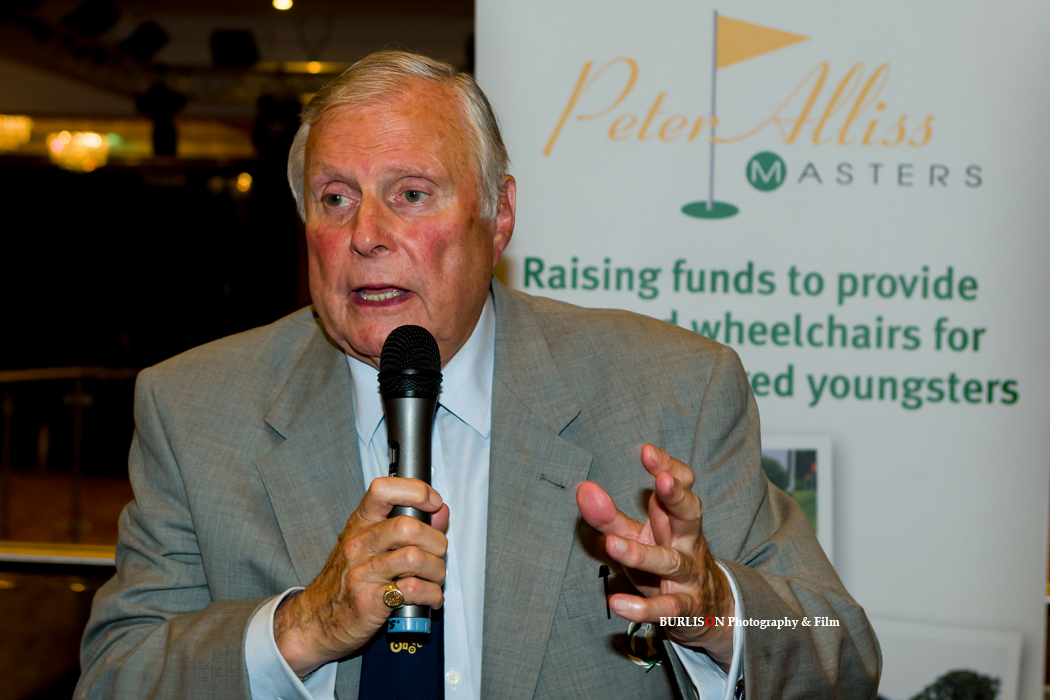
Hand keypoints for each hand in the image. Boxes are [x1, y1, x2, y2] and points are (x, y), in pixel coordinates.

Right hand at [273, 477, 449, 675]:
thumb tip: (440, 512)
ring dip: (436, 570)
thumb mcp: (370, 544)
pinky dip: (432, 594)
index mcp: (361, 524)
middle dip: (436, 541)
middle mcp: (360, 544)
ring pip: (414, 558)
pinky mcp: (369, 601)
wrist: (314, 620)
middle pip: (408, 527)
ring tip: (434, 578)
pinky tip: (430, 597)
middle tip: (437, 554)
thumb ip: (406, 525)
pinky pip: (413, 590)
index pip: (384, 490)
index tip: (433, 503)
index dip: (416, 491)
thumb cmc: (346, 580)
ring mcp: (362, 572)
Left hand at [576, 444, 734, 666]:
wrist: (710, 609)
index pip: (681, 485)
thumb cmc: (666, 559)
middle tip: (661, 481)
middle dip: (676, 496)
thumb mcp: (637, 536)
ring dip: (641, 554)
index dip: (668, 467)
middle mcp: (686, 541)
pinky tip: (618, 603)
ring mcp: (688, 575)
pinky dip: (643, 607)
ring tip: (612, 544)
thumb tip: (583, 489)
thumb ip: (608, 515)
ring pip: (670, 561)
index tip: (648, 452)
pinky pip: (665, 607)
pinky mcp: (684, 608)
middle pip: (689, 514)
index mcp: (675, 517)